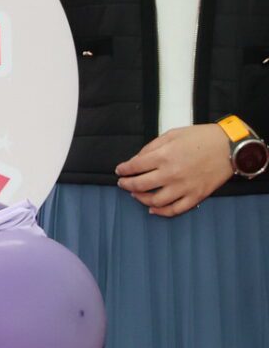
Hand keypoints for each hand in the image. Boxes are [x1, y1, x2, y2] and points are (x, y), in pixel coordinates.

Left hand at [116, 124, 234, 216]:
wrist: (228, 148)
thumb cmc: (200, 138)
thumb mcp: (171, 135)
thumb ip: (151, 148)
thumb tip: (136, 160)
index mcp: (163, 156)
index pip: (134, 167)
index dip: (123, 170)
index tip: (119, 171)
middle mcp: (171, 174)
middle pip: (140, 185)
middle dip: (127, 185)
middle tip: (122, 183)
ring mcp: (184, 188)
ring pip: (155, 201)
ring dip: (141, 199)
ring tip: (135, 194)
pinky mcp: (196, 197)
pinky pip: (175, 209)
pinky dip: (162, 212)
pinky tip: (153, 209)